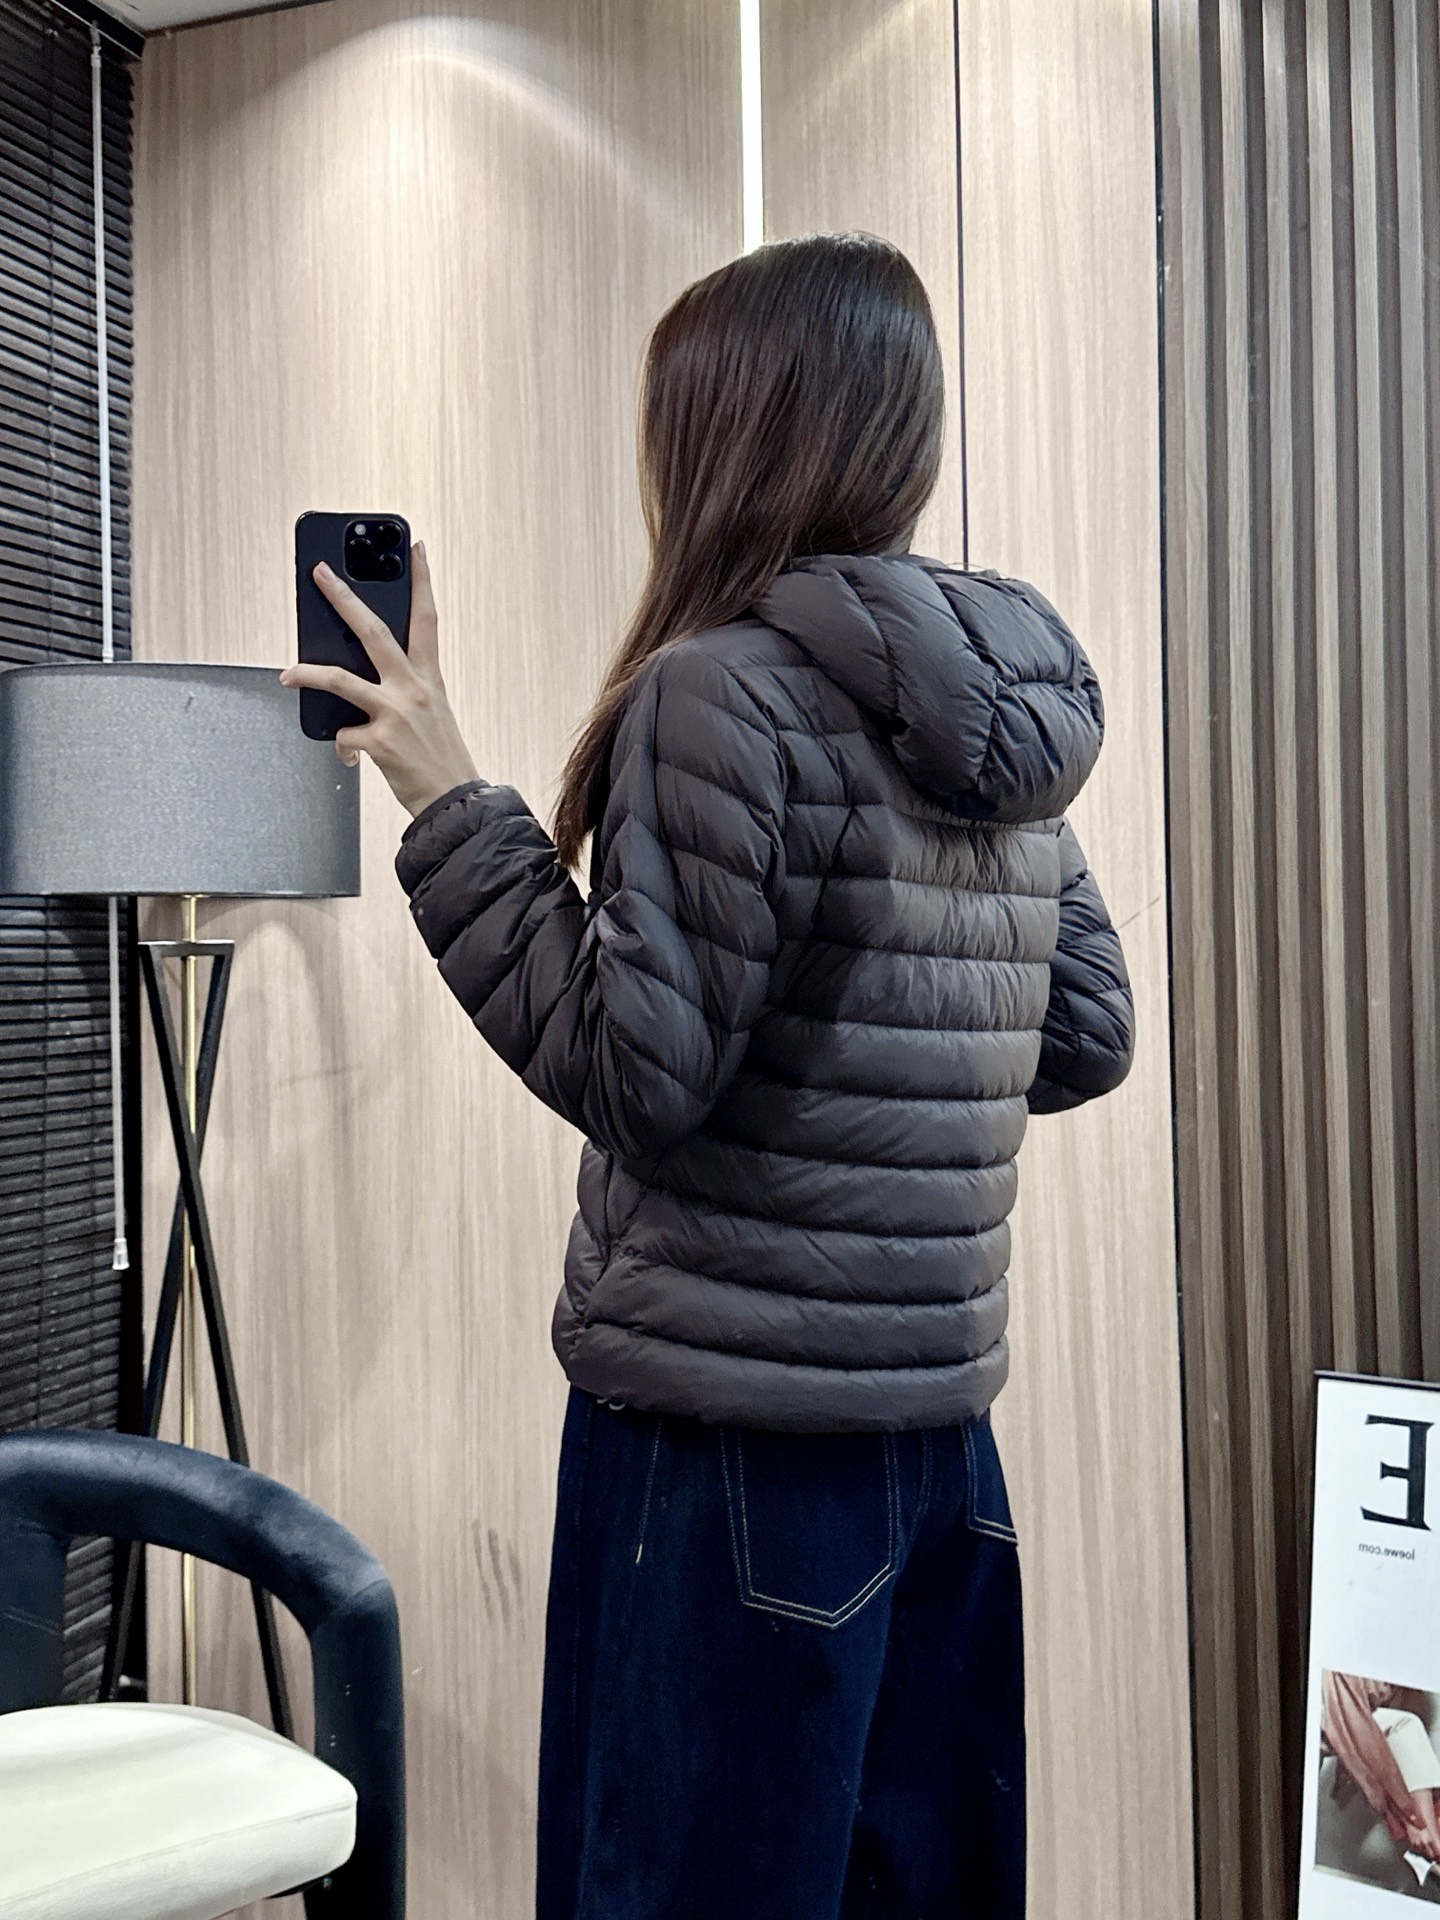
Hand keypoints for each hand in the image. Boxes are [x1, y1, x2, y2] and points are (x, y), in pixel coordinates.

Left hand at [280, 541, 479, 817]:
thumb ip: (402, 689)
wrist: (454, 803)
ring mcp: (396, 713)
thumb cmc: (440, 759)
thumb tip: (356, 675)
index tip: (415, 550)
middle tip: (320, 572)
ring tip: (288, 673)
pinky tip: (351, 753)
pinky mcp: (380, 741)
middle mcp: (414, 689)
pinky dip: (342, 744)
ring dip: (308, 672)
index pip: (427, 618)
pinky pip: (343, 733)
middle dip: (343, 597)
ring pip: (341, 678)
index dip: (422, 580)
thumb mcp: (431, 713)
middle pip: (373, 631)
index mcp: (430, 678)